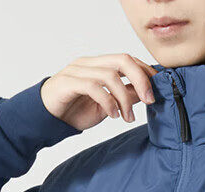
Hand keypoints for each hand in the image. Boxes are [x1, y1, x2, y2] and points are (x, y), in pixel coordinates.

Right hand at [41, 54, 157, 130]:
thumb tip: (146, 94)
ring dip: (124, 99)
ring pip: (110, 75)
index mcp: (99, 65)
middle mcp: (89, 64)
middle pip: (122, 60)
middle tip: (150, 101)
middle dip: (141, 80)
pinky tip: (113, 115)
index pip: (128, 59)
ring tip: (127, 118)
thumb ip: (124, 97)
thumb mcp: (107, 106)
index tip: (157, 91)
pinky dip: (108, 102)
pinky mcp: (68, 83)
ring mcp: (77, 71)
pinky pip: (93, 87)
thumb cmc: (76, 110)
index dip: (145, 72)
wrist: (47, 119)